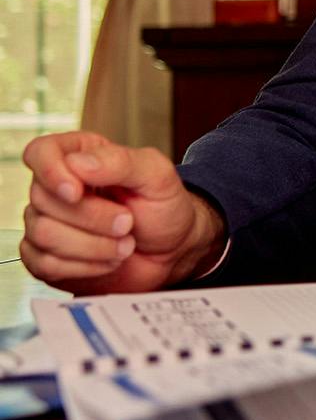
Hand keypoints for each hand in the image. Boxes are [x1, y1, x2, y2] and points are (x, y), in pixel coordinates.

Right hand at [19, 131, 225, 293]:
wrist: (172, 251)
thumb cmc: (164, 208)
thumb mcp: (157, 176)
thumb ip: (121, 162)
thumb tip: (77, 163)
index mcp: (80, 155)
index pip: (40, 152)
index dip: (50, 172)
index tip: (77, 192)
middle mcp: (56, 187)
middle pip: (42, 199)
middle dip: (93, 217)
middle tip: (128, 222)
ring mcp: (46, 223)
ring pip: (42, 234)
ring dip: (93, 245)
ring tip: (125, 243)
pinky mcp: (45, 258)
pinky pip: (44, 265)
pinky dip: (85, 267)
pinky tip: (109, 259)